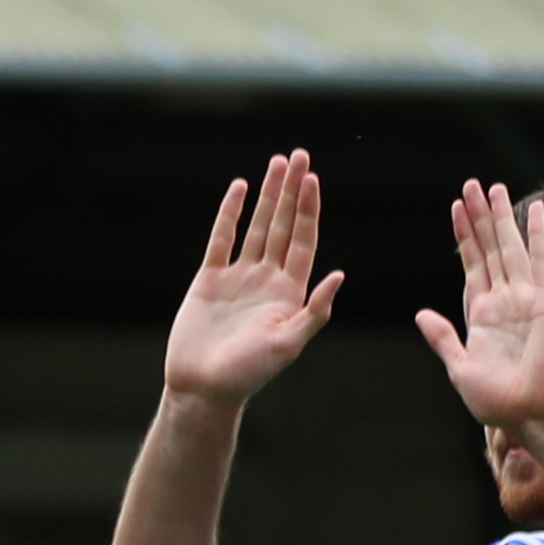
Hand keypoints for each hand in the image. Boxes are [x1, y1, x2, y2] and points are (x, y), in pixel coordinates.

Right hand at [162, 151, 347, 408]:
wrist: (203, 388)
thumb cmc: (249, 374)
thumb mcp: (289, 344)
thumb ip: (315, 311)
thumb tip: (339, 275)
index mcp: (290, 292)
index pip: (304, 240)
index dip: (309, 209)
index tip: (313, 179)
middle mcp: (267, 278)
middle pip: (284, 224)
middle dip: (292, 190)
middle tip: (299, 156)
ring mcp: (239, 277)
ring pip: (257, 226)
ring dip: (267, 195)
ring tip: (277, 163)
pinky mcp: (209, 280)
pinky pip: (222, 239)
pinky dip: (230, 213)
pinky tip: (239, 189)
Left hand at [413, 175, 543, 444]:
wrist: (535, 413)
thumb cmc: (499, 402)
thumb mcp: (460, 368)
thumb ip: (442, 339)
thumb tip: (420, 314)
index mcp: (482, 317)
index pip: (472, 266)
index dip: (464, 238)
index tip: (455, 209)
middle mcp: (505, 302)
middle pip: (490, 249)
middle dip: (479, 217)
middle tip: (470, 184)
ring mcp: (527, 298)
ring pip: (510, 247)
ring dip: (500, 217)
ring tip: (491, 187)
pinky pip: (540, 260)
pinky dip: (535, 233)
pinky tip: (533, 208)